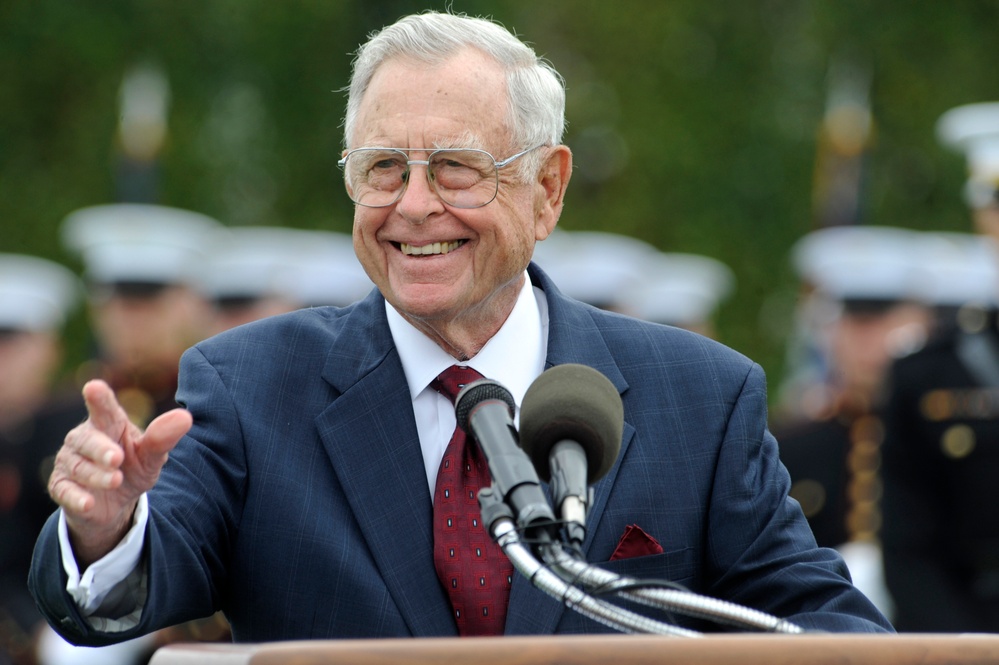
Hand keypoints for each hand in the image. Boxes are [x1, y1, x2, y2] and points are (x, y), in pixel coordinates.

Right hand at [48, 379, 191, 567]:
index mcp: (108, 424)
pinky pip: (65, 490)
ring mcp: (69, 462)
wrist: (115, 503)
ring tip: (116, 480)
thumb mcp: (151, 456)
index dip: (99, 398)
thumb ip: (163, 438)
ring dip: (97, 475)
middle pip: (88, 440)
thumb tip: (185, 417)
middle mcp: (84, 439)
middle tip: (117, 458)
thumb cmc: (133, 467)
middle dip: (101, 449)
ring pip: (79, 467)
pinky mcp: (61, 486)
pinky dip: (76, 497)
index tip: (94, 387)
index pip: (103, 409)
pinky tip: (88, 502)